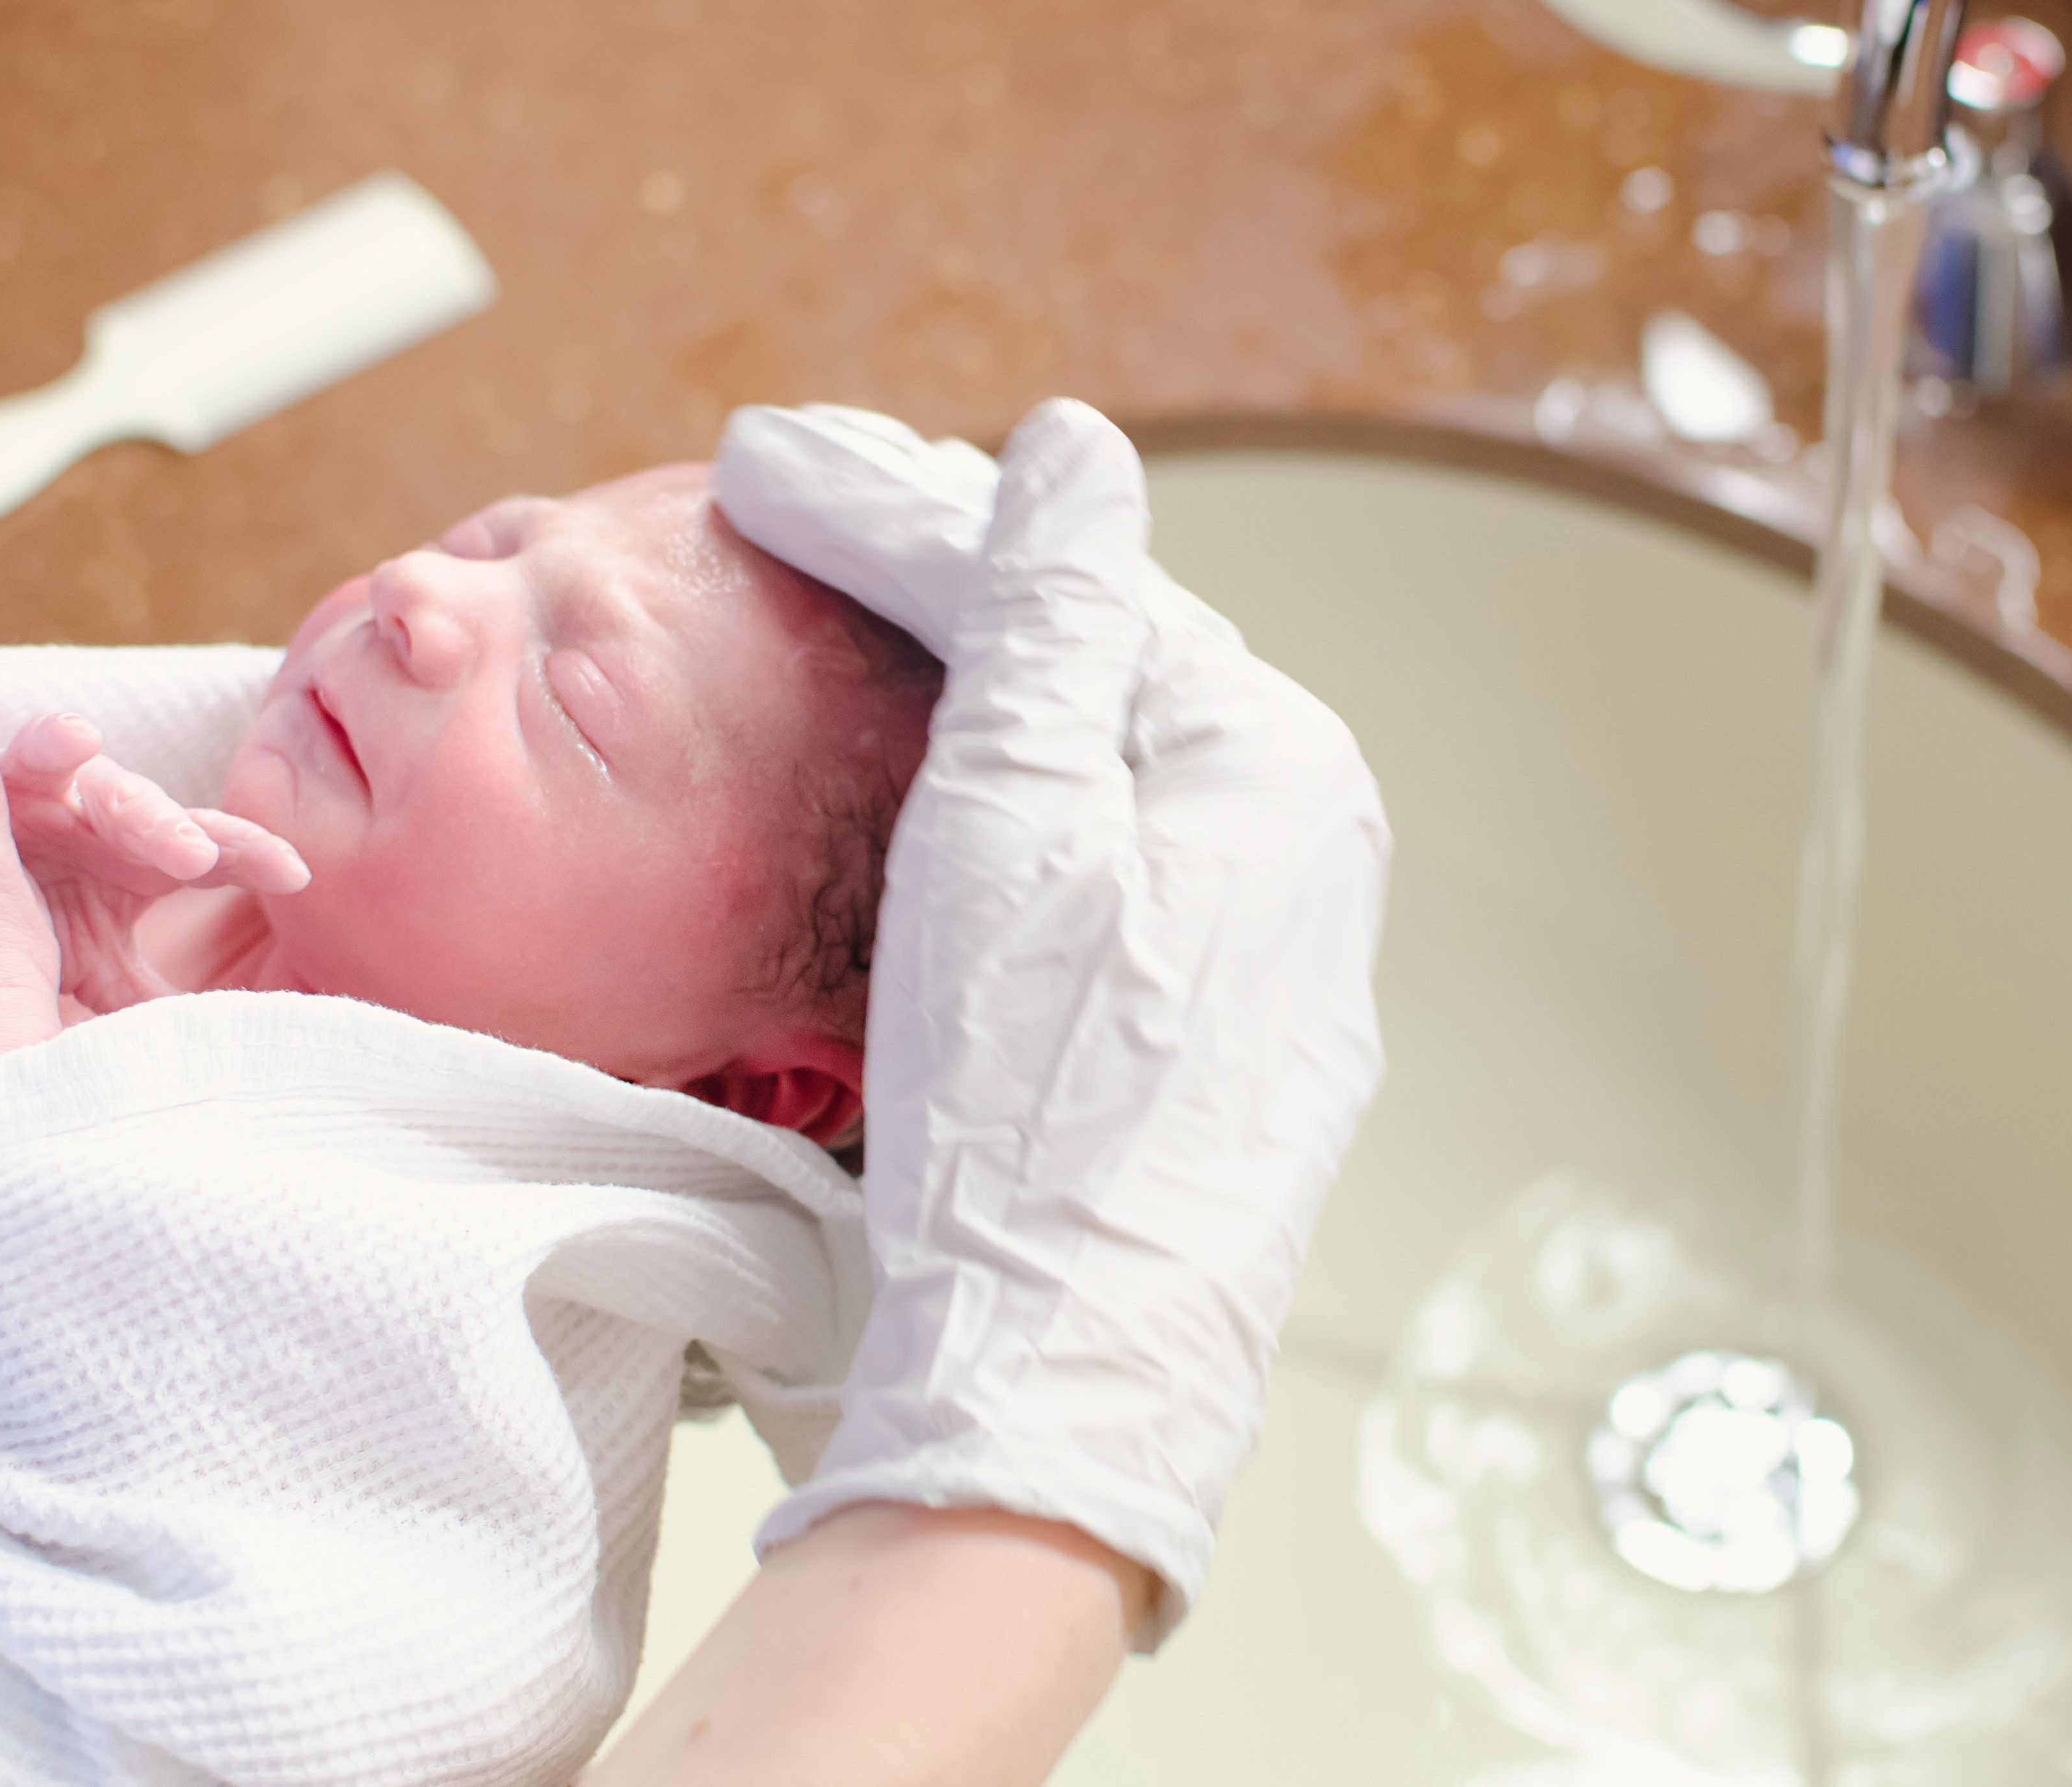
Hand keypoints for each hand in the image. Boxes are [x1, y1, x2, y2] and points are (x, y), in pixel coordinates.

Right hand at [0, 712, 307, 1016]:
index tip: (297, 875)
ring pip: (107, 787)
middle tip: (203, 858)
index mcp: (149, 860)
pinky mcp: (2, 772)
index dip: (256, 857)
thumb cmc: (35, 913)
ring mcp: (64, 791)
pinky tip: (76, 736)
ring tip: (160, 819)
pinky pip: (27, 753)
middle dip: (186, 832)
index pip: (217, 855)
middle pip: (166, 820)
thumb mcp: (89, 961)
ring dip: (133, 802)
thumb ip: (136, 992)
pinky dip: (48, 742)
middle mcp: (116, 819)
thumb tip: (196, 1042)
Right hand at [713, 399, 1391, 1638]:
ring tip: (860, 607)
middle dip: (950, 575)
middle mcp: (1301, 849)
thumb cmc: (1031, 1108)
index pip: (1074, 586)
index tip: (769, 458)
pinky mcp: (1212, 1051)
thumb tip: (1079, 448)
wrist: (1055, 1383)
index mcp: (1274, 766)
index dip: (905, 512)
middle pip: (1103, 664)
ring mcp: (1268, 958)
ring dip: (986, 678)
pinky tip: (950, 787)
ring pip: (1110, 766)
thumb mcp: (1015, 815)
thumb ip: (1046, 613)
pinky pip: (1118, 870)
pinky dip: (1021, 801)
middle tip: (799, 497)